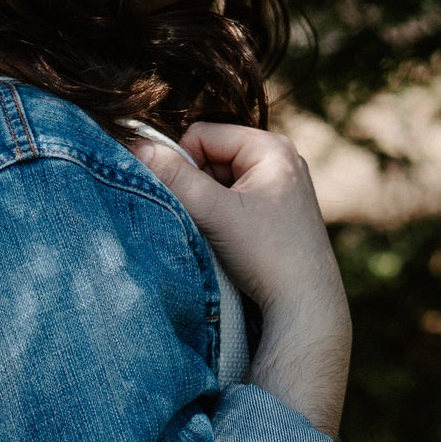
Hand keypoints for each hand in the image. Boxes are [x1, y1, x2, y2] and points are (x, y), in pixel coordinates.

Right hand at [127, 122, 351, 436]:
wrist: (306, 307)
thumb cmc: (267, 255)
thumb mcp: (214, 212)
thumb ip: (174, 177)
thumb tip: (134, 145)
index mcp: (272, 147)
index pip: (202, 134)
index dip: (184, 165)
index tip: (190, 202)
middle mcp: (281, 161)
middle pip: (211, 158)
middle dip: (199, 189)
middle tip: (209, 223)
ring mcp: (282, 189)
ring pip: (220, 184)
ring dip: (209, 208)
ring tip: (224, 238)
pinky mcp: (278, 215)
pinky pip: (235, 205)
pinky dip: (224, 222)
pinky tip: (234, 247)